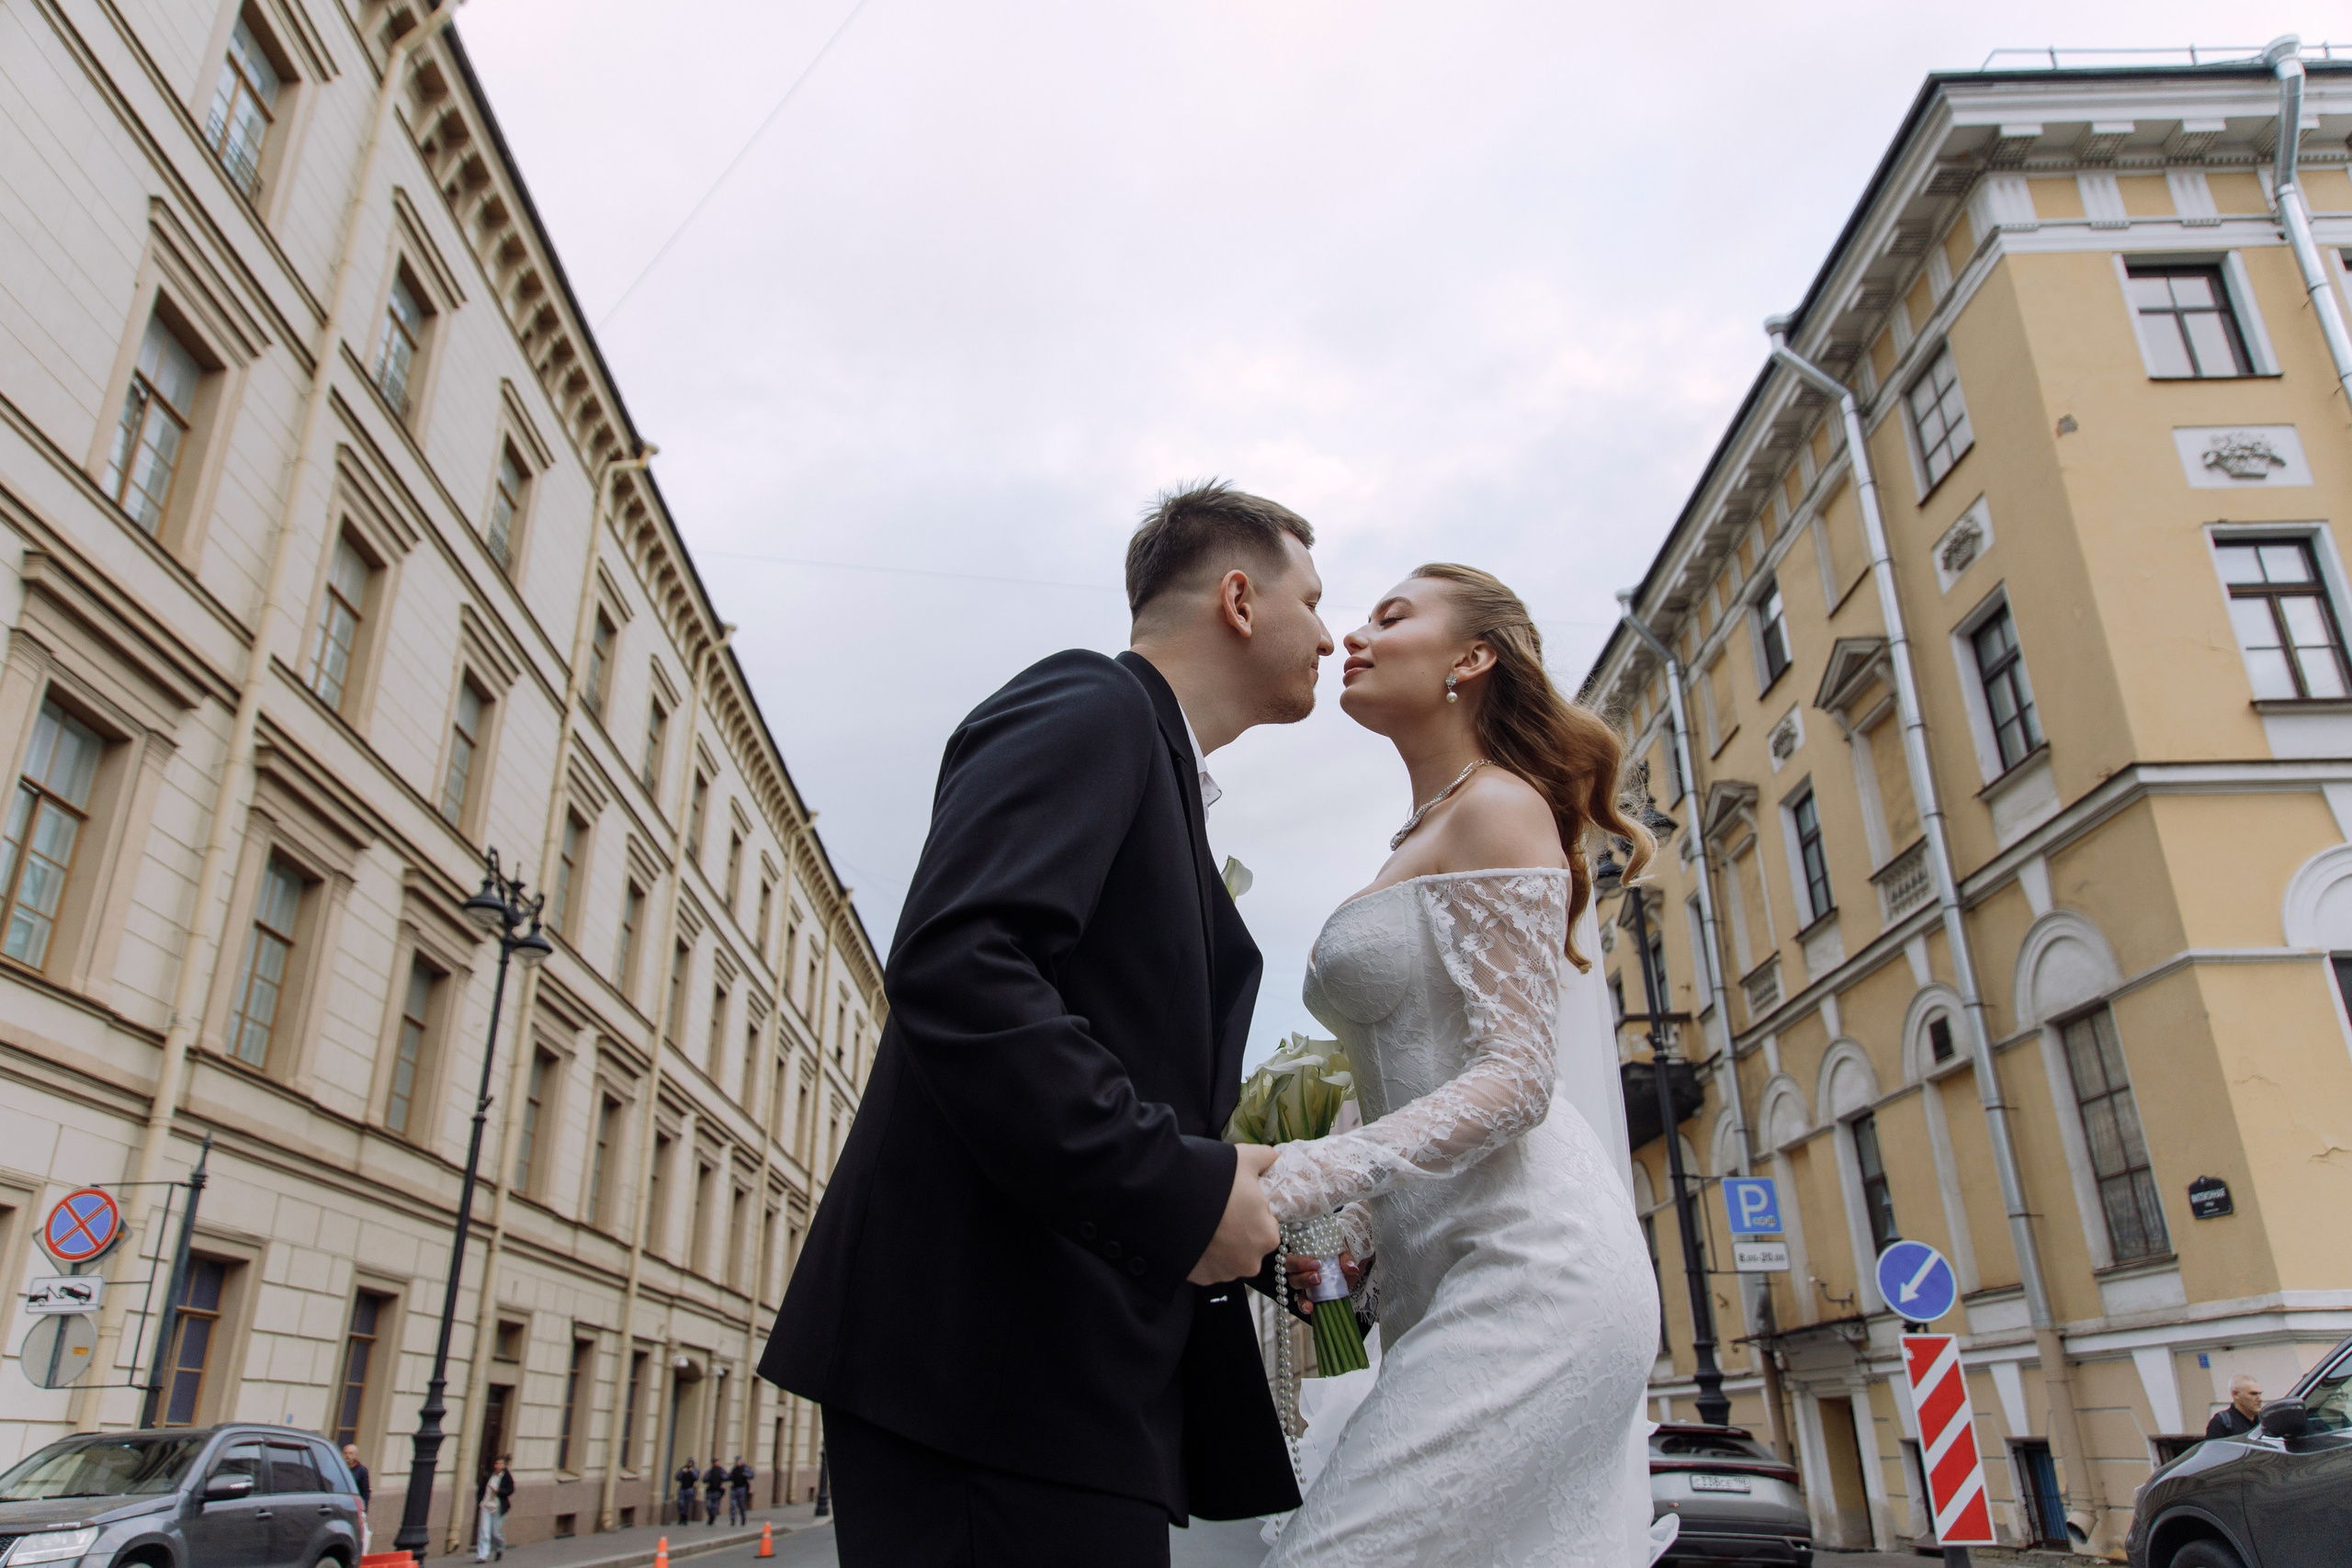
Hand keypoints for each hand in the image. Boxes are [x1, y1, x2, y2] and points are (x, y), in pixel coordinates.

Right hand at [1188, 1143, 1280, 1284]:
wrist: (1164, 1200)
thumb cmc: (1212, 1180)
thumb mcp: (1243, 1159)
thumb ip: (1265, 1158)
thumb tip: (1272, 1156)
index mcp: (1268, 1236)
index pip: (1267, 1224)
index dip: (1251, 1209)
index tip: (1235, 1199)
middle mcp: (1250, 1262)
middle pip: (1248, 1243)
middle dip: (1237, 1229)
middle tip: (1218, 1208)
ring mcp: (1224, 1273)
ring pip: (1228, 1257)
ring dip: (1219, 1244)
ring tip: (1203, 1220)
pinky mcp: (1201, 1278)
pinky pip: (1207, 1265)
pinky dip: (1202, 1253)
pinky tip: (1193, 1234)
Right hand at [1284, 1249, 1362, 1300]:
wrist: (1348, 1276)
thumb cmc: (1340, 1260)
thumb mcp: (1344, 1255)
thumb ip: (1346, 1259)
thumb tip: (1351, 1268)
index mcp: (1306, 1251)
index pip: (1295, 1252)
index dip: (1301, 1259)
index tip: (1317, 1263)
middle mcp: (1299, 1265)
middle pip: (1289, 1265)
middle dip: (1299, 1268)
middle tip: (1316, 1274)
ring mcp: (1302, 1281)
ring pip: (1293, 1281)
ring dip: (1303, 1283)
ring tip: (1317, 1284)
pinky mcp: (1307, 1296)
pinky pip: (1300, 1300)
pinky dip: (1303, 1305)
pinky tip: (1310, 1308)